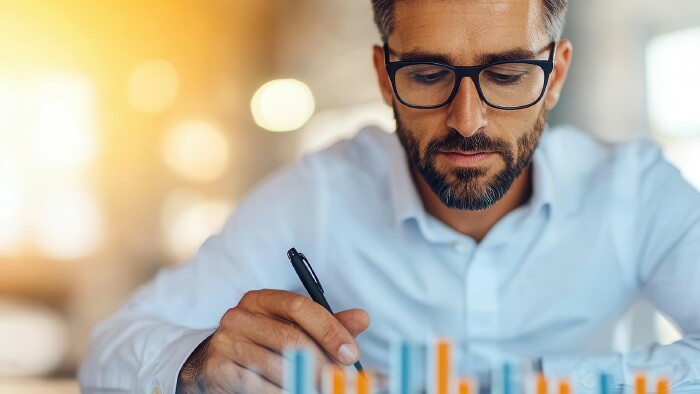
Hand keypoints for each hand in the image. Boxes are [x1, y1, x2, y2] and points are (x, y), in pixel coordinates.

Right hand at [176, 289, 369, 393]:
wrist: (214, 366)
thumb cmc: (263, 344)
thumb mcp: (292, 328)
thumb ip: (326, 324)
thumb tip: (362, 319)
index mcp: (261, 300)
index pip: (299, 306)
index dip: (329, 329)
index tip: (351, 354)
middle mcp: (240, 316)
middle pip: (291, 339)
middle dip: (323, 363)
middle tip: (343, 381)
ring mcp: (227, 342)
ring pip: (278, 366)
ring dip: (305, 382)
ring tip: (322, 389)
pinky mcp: (219, 369)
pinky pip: (259, 386)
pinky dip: (283, 392)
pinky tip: (295, 392)